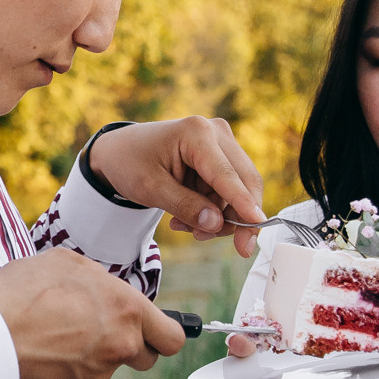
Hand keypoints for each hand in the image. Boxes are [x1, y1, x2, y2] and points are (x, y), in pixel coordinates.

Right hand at [0, 249, 187, 378]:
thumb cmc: (24, 291)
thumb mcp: (68, 263)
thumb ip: (100, 279)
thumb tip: (106, 288)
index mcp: (127, 307)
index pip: (173, 336)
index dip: (166, 333)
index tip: (157, 330)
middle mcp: (121, 342)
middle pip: (148, 357)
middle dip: (135, 345)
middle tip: (108, 328)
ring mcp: (100, 368)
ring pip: (114, 364)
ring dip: (101, 352)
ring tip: (66, 329)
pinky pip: (88, 373)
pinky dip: (76, 361)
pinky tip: (52, 343)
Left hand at [86, 117, 263, 255]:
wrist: (120, 152)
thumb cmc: (130, 163)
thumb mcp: (150, 189)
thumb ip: (184, 206)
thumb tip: (216, 223)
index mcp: (196, 133)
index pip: (227, 175)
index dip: (243, 204)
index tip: (257, 227)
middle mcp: (216, 132)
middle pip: (245, 181)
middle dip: (237, 218)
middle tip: (230, 246)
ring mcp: (221, 144)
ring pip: (239, 192)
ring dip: (219, 218)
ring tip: (183, 227)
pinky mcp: (221, 158)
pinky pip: (229, 193)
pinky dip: (213, 211)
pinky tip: (187, 218)